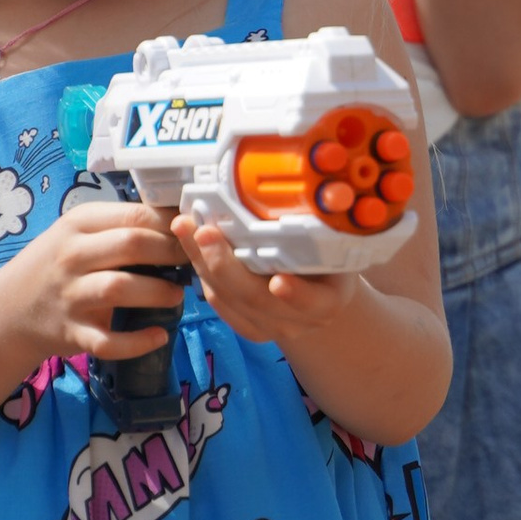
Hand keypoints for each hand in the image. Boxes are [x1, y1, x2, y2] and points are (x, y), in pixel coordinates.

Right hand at [0, 203, 189, 369]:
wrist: (11, 309)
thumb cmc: (56, 264)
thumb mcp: (79, 233)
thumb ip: (119, 226)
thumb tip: (178, 221)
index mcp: (79, 223)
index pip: (135, 215)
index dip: (172, 224)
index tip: (193, 232)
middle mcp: (73, 256)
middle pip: (132, 245)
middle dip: (171, 252)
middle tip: (193, 262)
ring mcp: (71, 296)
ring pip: (120, 288)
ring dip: (157, 292)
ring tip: (177, 296)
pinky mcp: (72, 332)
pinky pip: (108, 341)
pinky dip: (137, 342)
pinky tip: (159, 336)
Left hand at [178, 216, 361, 355]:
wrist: (323, 293)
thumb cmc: (328, 258)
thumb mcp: (334, 243)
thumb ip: (320, 228)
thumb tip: (302, 192)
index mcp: (328, 300)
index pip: (314, 302)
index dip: (296, 294)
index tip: (278, 282)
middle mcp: (300, 320)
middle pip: (256, 300)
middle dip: (225, 267)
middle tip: (205, 232)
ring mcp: (271, 327)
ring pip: (230, 300)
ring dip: (203, 263)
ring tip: (186, 227)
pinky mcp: (248, 327)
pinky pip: (218, 303)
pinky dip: (201, 272)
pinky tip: (189, 243)